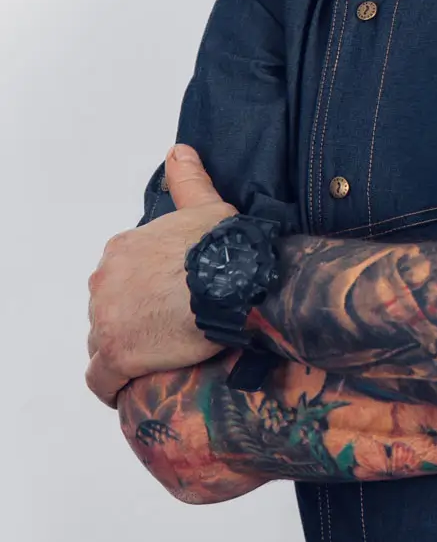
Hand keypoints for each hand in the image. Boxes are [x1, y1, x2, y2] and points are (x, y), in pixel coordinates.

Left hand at [86, 144, 237, 407]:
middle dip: (131, 320)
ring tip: (156, 362)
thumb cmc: (224, 248)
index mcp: (124, 249)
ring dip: (124, 351)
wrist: (231, 285)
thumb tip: (179, 151)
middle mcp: (105, 281)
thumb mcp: (208, 207)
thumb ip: (189, 181)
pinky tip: (129, 391)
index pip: (122, 277)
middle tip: (167, 332)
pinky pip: (101, 379)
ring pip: (104, 341)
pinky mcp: (116, 355)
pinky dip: (113, 386)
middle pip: (110, 308)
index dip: (144, 291)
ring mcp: (106, 319)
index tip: (167, 302)